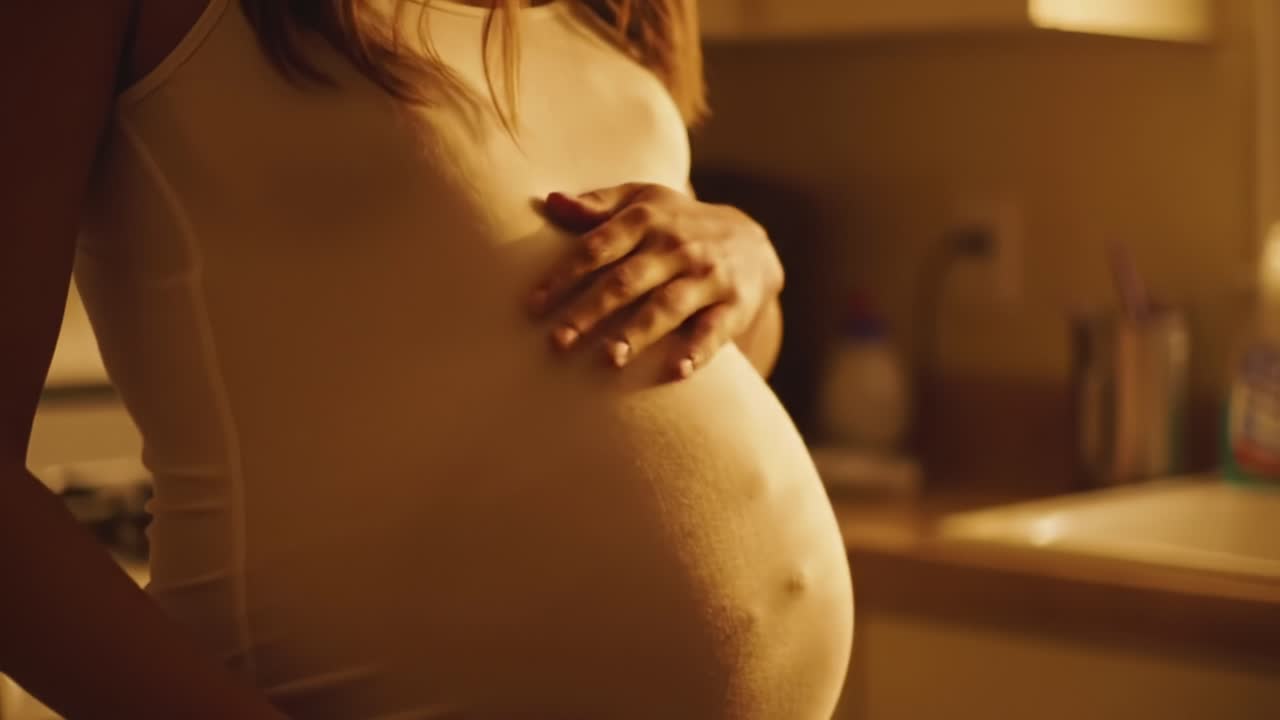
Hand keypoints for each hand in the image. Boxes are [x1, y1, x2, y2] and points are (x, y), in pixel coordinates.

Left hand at [525, 182, 782, 379]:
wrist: (753, 242)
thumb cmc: (679, 224)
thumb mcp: (644, 202)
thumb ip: (597, 205)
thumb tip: (550, 202)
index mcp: (647, 220)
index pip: (598, 247)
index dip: (564, 276)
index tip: (534, 306)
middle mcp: (676, 247)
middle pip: (626, 281)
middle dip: (590, 311)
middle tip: (557, 342)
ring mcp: (707, 276)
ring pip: (667, 306)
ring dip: (638, 333)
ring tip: (609, 358)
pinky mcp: (734, 305)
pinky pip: (715, 330)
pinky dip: (698, 351)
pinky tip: (678, 371)